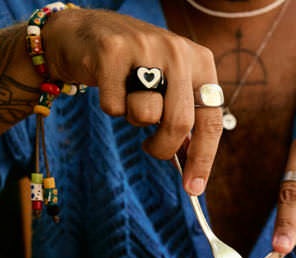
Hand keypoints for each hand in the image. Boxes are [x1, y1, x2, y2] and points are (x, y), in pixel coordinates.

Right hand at [41, 8, 220, 194]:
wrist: (84, 32)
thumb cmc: (134, 68)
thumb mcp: (170, 85)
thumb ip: (186, 118)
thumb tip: (195, 169)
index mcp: (201, 61)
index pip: (211, 120)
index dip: (203, 158)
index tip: (194, 188)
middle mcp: (178, 51)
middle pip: (180, 123)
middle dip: (164, 147)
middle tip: (151, 148)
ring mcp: (145, 47)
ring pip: (145, 114)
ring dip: (134, 119)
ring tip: (130, 97)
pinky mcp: (111, 51)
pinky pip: (114, 107)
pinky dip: (111, 106)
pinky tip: (110, 85)